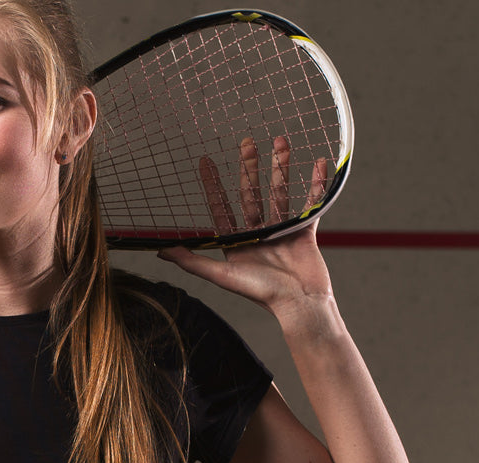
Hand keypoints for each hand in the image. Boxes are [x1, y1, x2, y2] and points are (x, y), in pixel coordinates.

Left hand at [165, 136, 333, 314]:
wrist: (300, 305)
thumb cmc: (262, 294)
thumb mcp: (223, 277)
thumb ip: (192, 262)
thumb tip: (160, 250)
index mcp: (237, 242)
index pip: (222, 206)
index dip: (213, 184)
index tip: (205, 161)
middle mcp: (258, 233)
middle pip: (252, 192)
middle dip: (249, 166)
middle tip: (247, 141)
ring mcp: (282, 230)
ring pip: (280, 191)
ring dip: (281, 166)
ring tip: (282, 141)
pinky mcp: (305, 231)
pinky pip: (311, 202)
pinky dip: (316, 183)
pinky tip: (318, 163)